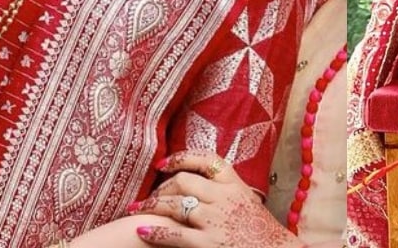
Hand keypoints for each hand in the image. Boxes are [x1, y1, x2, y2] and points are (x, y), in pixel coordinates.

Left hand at [128, 150, 302, 247]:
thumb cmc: (261, 230)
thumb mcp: (248, 200)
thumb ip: (227, 189)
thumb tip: (200, 184)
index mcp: (235, 183)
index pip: (205, 159)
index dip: (180, 158)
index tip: (163, 164)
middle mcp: (223, 196)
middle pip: (184, 181)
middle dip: (161, 188)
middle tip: (148, 197)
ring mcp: (215, 219)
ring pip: (175, 205)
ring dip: (151, 206)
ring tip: (136, 210)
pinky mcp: (208, 242)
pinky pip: (175, 233)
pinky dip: (156, 231)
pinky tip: (143, 231)